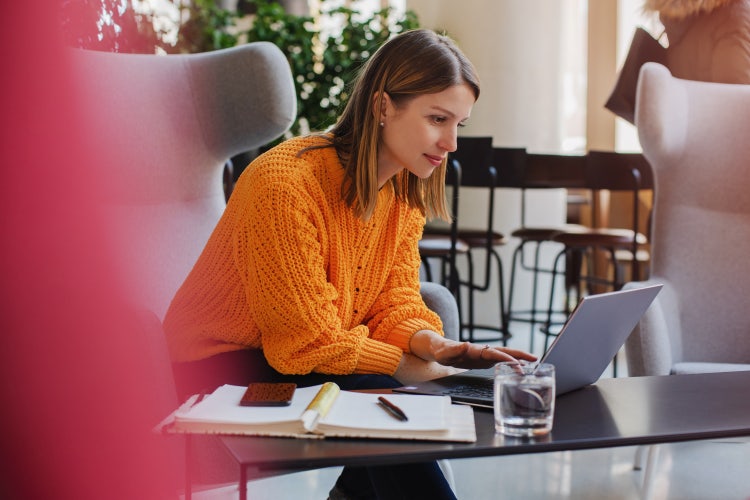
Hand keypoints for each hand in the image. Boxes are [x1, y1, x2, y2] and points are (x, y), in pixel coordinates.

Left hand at [409, 330, 536, 369]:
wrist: (438, 349)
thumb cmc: (441, 351)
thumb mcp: (444, 352)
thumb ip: (454, 349)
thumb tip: (466, 345)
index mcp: (475, 350)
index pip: (494, 354)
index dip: (505, 358)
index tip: (517, 363)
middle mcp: (482, 351)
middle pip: (504, 352)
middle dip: (519, 355)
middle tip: (535, 359)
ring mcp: (484, 355)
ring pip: (504, 355)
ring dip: (518, 359)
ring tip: (534, 363)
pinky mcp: (484, 360)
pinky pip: (500, 361)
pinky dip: (511, 363)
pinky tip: (520, 368)